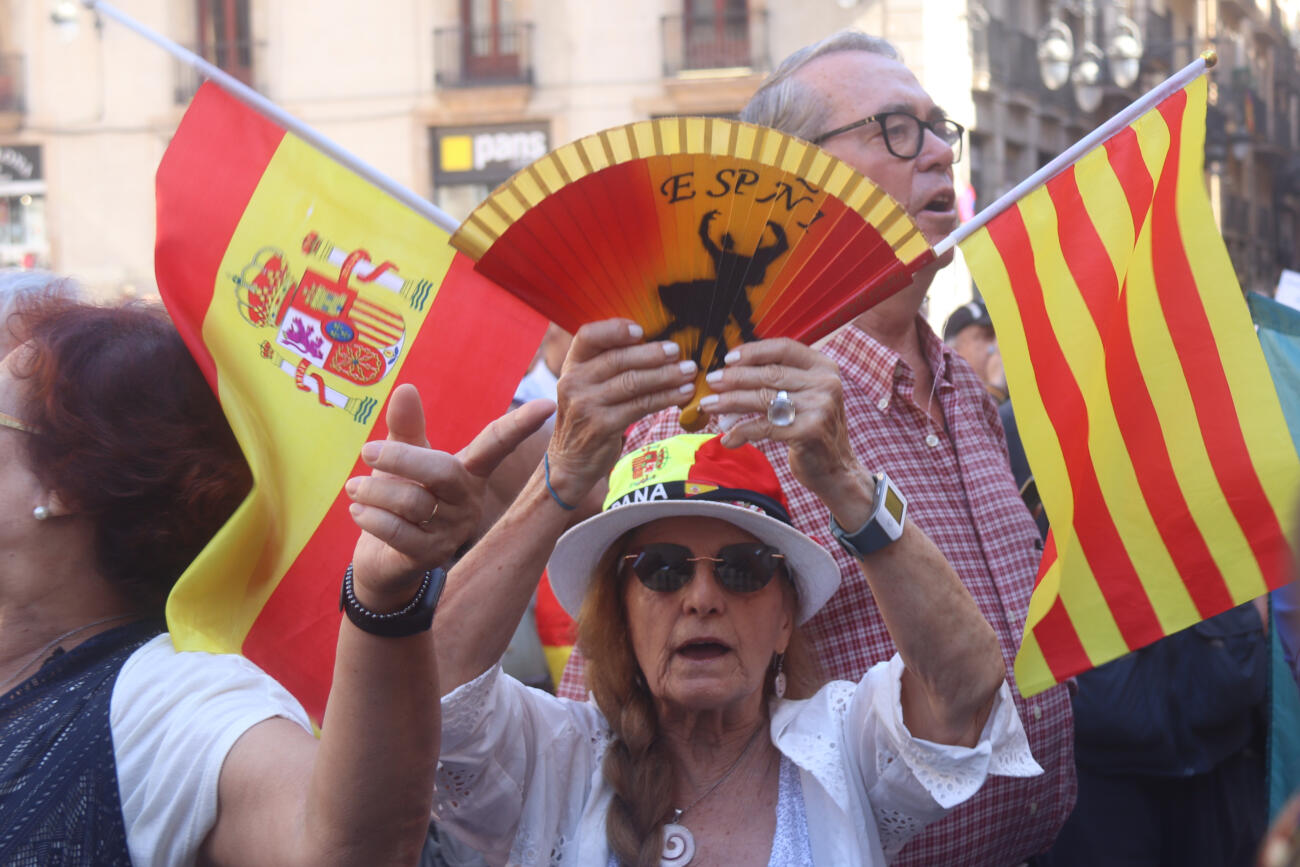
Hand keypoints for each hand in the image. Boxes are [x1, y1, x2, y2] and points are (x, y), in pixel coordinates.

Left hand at [346, 384, 552, 609]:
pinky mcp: (431, 556)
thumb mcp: (402, 460)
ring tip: (354, 488)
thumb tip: (406, 388)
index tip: (547, 406)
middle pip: (442, 471)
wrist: (384, 559)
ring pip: (412, 502)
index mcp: (468, 473)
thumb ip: (406, 428)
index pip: (496, 445)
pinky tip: (358, 511)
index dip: (520, 425)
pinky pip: (398, 531)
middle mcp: (467, 501)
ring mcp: (452, 531)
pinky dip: (371, 517)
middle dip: (400, 458)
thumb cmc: (400, 499)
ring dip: (374, 491)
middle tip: (367, 451)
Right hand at [545, 319, 696, 504]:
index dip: (615, 329)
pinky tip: (683, 394)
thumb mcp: (587, 386)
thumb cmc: (588, 417)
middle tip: (677, 351)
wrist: (570, 461)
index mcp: (571, 365)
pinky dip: (665, 397)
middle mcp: (574, 382)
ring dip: (665, 375)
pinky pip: (641, 406)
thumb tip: (654, 343)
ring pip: (633, 382)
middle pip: (617, 359)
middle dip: (652, 354)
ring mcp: (586, 405)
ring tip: (688, 371)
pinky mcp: (602, 426)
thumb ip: (607, 365)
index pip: (588, 336)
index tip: (641, 330)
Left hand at [697, 338, 873, 525]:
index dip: (753, 351)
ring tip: (709, 406)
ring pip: (763, 399)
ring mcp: (819, 407)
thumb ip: (781, 378)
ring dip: (730, 402)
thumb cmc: (811, 427)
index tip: (728, 358)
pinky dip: (741, 432)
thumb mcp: (805, 395)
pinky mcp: (808, 432)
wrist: (836, 468)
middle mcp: (825, 383)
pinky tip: (728, 438)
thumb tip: (732, 367)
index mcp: (824, 367)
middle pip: (769, 374)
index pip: (784, 348)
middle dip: (734, 377)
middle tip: (711, 382)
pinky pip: (764, 427)